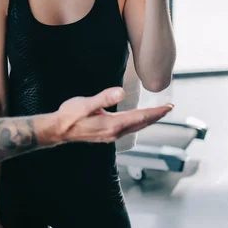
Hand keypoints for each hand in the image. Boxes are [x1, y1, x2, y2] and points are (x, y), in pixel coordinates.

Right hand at [56, 87, 172, 143]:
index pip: (140, 117)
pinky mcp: (107, 135)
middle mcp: (115, 132)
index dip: (156, 112)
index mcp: (112, 124)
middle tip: (169, 108)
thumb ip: (103, 98)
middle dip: (156, 116)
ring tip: (157, 113)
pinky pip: (129, 129)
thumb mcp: (85, 104)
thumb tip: (120, 92)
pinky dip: (138, 123)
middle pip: (141, 124)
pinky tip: (137, 119)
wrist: (58, 130)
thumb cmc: (70, 115)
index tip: (168, 106)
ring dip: (148, 120)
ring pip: (136, 127)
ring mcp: (111, 135)